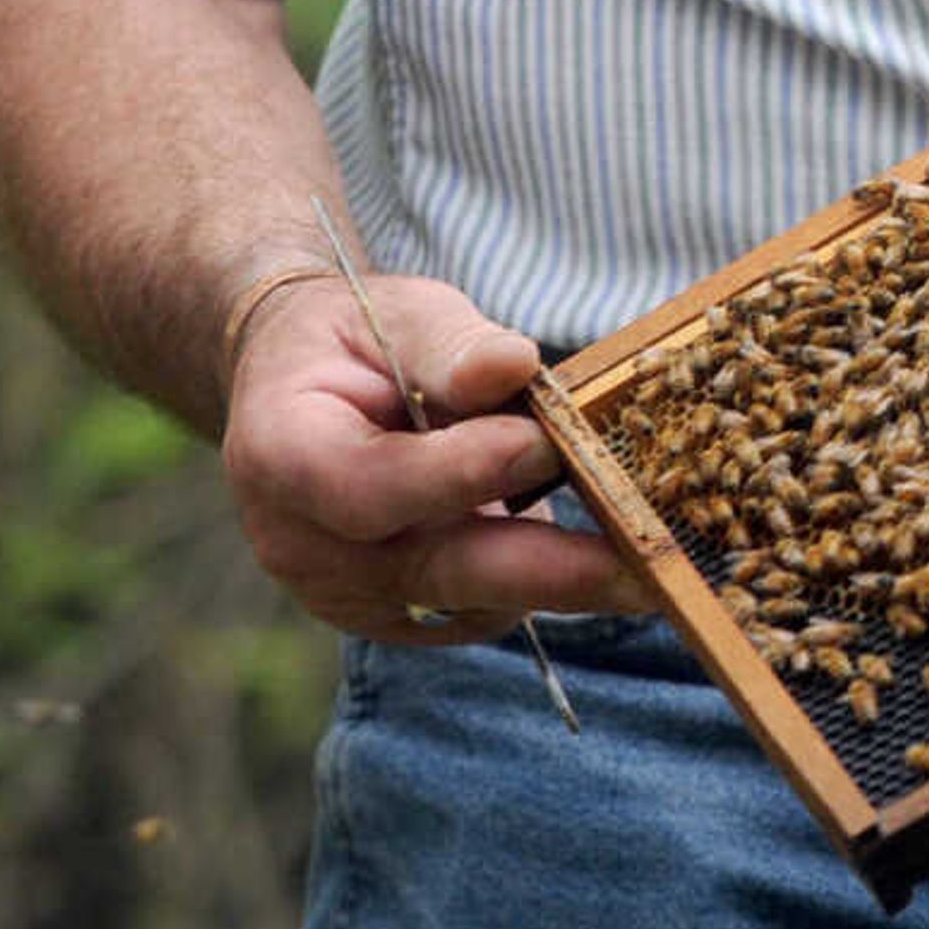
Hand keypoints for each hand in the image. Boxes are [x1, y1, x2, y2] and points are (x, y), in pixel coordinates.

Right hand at [221, 271, 650, 642]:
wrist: (305, 387)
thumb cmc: (359, 338)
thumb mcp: (400, 313)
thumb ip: (452, 345)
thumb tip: (512, 365)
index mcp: (282, 457)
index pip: (371, 488)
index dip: (461, 472)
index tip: (545, 444)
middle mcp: (301, 544)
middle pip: (432, 570)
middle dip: (547, 569)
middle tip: (645, 565)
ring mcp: (343, 593)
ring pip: (469, 602)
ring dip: (554, 572)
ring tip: (632, 531)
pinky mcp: (390, 615)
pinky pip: (477, 612)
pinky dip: (533, 580)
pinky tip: (577, 533)